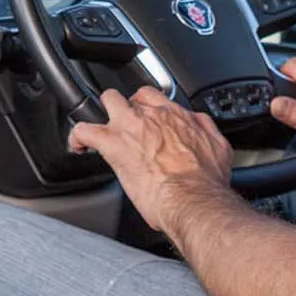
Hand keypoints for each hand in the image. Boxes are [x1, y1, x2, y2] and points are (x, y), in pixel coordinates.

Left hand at [68, 86, 233, 233]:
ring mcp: (130, 126)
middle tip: (126, 127)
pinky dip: (77, 137)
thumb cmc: (206, 182)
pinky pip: (84, 131)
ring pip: (108, 101)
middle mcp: (152, 116)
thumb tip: (200, 124)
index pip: (156, 98)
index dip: (148, 107)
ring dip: (102, 113)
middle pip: (132, 96)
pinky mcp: (112, 144)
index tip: (147, 119)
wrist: (194, 199)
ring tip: (100, 128)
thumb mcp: (218, 148)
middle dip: (127, 107)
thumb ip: (205, 129)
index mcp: (176, 116)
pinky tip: (77, 145)